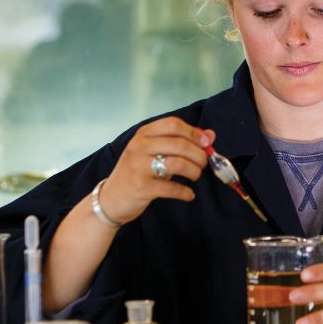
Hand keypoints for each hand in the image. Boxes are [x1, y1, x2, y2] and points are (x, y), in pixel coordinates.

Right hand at [98, 117, 214, 224]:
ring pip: (178, 164)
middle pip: (179, 144)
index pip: (172, 124)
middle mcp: (139, 147)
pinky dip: (185, 192)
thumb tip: (210, 135)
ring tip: (196, 176)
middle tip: (203, 163)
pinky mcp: (141, 188)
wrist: (111, 199)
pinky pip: (172, 188)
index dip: (193, 132)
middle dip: (198, 154)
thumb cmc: (137, 172)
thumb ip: (181, 143)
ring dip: (194, 171)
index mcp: (143, 134)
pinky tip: (188, 194)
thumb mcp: (155, 153)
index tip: (206, 142)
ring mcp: (138, 167)